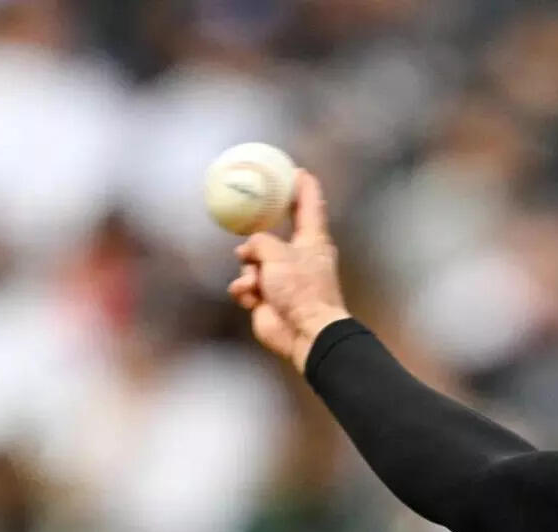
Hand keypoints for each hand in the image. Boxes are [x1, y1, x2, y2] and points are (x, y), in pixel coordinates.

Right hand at [227, 169, 350, 373]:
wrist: (304, 333)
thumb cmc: (301, 289)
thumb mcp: (277, 253)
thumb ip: (260, 242)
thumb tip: (249, 250)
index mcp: (313, 241)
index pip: (310, 206)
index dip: (304, 187)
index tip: (298, 171)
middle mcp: (298, 257)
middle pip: (275, 235)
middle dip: (259, 236)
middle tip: (246, 223)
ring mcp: (282, 279)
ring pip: (252, 261)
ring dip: (249, 271)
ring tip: (255, 282)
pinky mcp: (267, 299)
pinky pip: (245, 285)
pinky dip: (245, 290)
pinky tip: (251, 298)